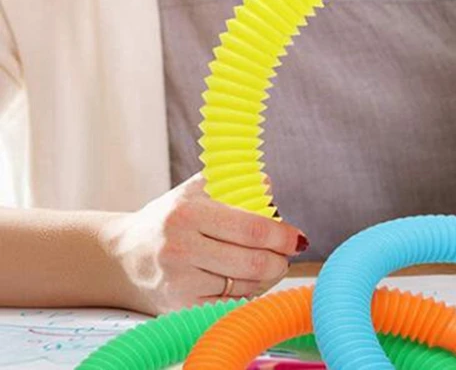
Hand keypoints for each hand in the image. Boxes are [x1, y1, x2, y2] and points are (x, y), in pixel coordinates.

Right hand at [100, 172, 306, 314]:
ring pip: (242, 286)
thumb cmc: (167, 218)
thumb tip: (268, 184)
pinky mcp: (177, 309)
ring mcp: (178, 283)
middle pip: (251, 263)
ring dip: (267, 279)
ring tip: (271, 266)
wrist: (122, 255)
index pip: (251, 229)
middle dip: (279, 260)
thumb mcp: (193, 190)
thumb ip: (231, 181)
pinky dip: (247, 295)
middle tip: (287, 255)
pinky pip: (227, 305)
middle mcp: (181, 249)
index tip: (297, 237)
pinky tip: (251, 284)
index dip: (281, 235)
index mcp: (188, 214)